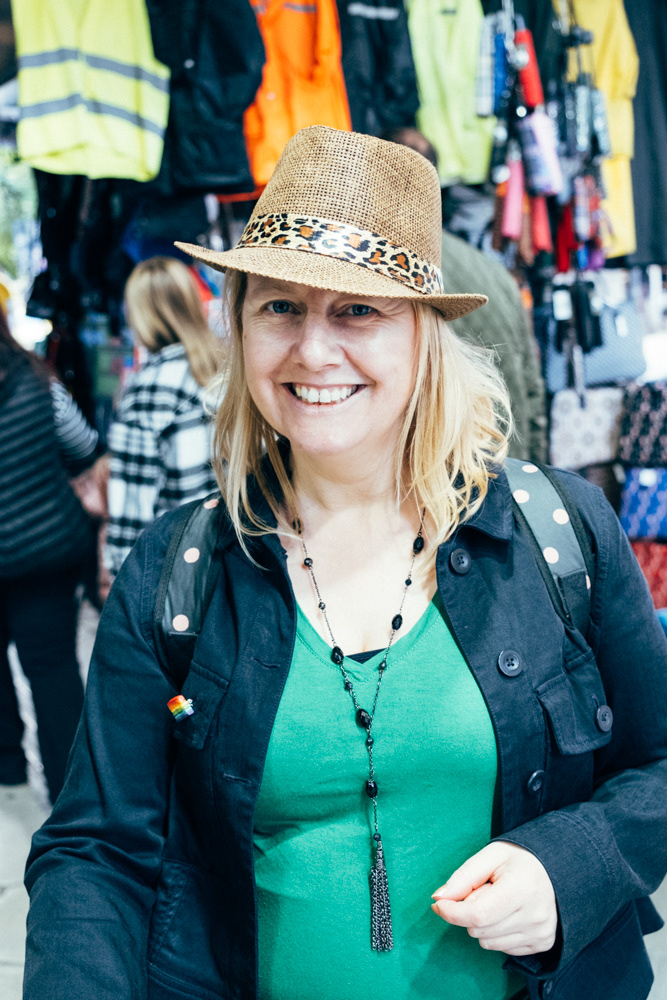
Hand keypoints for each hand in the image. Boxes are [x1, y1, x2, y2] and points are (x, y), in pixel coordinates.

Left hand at [431, 842, 557, 955]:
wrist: (557, 869)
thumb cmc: (519, 860)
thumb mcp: (490, 855)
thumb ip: (463, 877)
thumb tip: (439, 898)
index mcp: (522, 888)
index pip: (477, 914)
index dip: (452, 912)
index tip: (439, 903)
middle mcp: (535, 915)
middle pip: (478, 930)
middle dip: (470, 911)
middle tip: (485, 890)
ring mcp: (541, 933)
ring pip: (487, 942)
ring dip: (483, 924)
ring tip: (500, 901)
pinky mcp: (543, 944)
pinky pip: (502, 949)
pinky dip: (497, 933)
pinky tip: (509, 914)